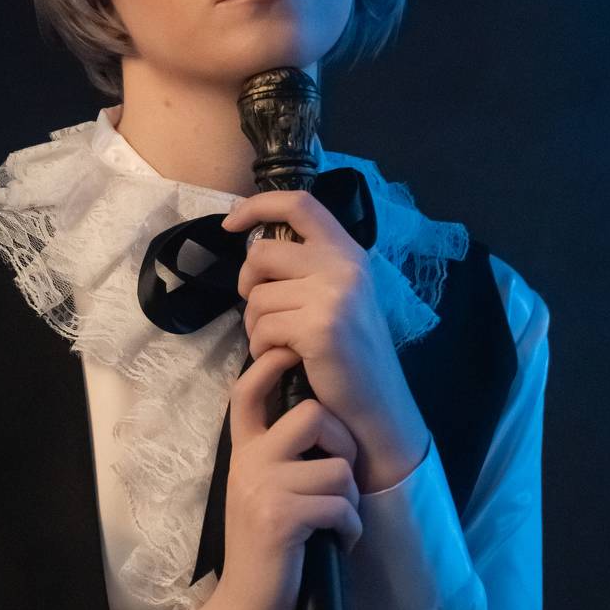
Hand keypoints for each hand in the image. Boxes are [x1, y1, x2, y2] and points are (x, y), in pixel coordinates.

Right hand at [197, 345, 363, 609]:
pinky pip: (340, 504)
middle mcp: (248, 460)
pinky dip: (350, 528)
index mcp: (243, 450)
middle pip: (312, 413)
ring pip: (337, 466)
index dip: (272, 363)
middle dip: (343, 444)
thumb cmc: (267, 551)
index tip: (292, 356)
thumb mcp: (264, 492)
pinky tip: (337, 544)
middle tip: (341, 477)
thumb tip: (322, 417)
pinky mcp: (281, 516)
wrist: (246, 609)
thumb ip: (281, 455)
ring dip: (350, 499)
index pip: (248, 389)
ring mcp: (262, 486)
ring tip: (336, 523)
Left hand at [222, 188, 430, 492]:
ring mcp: (332, 295)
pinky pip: (262, 328)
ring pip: (257, 297)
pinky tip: (284, 359)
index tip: (231, 222)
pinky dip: (262, 348)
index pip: (300, 203)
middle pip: (262, 254)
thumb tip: (257, 253)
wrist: (379, 406)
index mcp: (348, 253)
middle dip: (248, 285)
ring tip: (280, 343)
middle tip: (260, 311)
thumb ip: (310, 269)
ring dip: (255, 326)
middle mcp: (343, 266)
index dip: (257, 205)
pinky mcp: (318, 328)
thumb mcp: (341, 298)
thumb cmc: (352, 357)